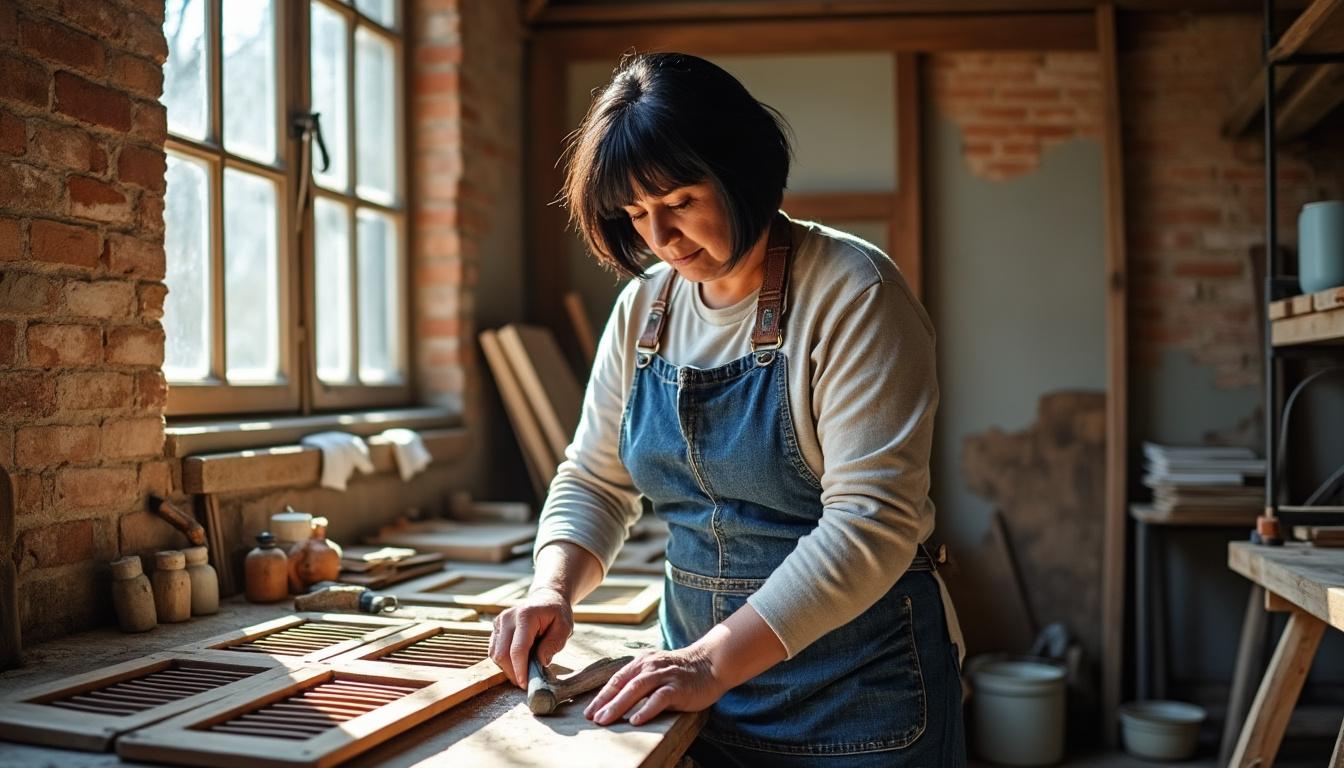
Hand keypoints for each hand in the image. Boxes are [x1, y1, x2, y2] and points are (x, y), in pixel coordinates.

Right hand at [489, 587, 573, 686]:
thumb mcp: (564, 627)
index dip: (520, 669)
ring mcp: (499, 622)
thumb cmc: (556, 613)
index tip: (525, 685)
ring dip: (508, 668)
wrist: (546, 598)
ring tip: (525, 669)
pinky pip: (494, 651)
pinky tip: (518, 661)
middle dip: (513, 673)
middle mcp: (507, 618)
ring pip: (495, 655)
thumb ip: (553, 644)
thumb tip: (540, 662)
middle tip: (526, 682)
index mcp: (526, 615)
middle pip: (502, 654)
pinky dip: (505, 661)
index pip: (518, 649)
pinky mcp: (496, 628)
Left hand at [583, 646, 725, 726]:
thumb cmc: (680, 673)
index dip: (601, 696)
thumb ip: (639, 682)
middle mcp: (650, 666)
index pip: (616, 680)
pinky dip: (646, 709)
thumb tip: (616, 702)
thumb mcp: (656, 671)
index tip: (589, 712)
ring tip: (606, 720)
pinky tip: (636, 719)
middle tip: (593, 718)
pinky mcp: (678, 686)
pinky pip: (660, 698)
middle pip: (623, 684)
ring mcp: (664, 675)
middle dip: (605, 702)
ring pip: (637, 689)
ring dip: (619, 705)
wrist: (710, 663)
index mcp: (642, 663)